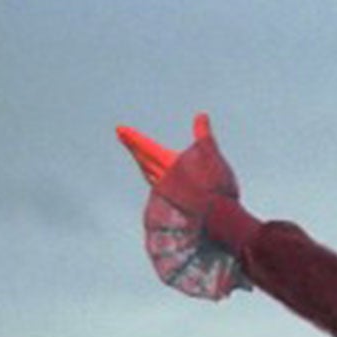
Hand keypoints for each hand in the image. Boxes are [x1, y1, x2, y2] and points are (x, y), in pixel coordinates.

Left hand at [115, 112, 238, 223]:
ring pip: (150, 175)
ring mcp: (168, 194)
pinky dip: (156, 180)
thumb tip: (201, 115)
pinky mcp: (175, 204)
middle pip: (144, 161)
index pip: (146, 147)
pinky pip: (159, 188)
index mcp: (170, 166)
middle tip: (123, 136)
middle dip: (134, 148)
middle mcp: (164, 180)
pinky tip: (159, 184)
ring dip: (143, 165)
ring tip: (140, 159)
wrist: (217, 221)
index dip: (133, 138)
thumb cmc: (215, 189)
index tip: (120, 130)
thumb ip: (204, 135)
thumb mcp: (211, 157)